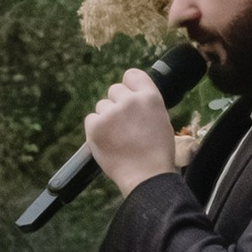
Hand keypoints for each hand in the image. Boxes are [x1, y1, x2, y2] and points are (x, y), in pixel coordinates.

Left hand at [84, 65, 180, 192]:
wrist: (147, 176)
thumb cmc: (157, 152)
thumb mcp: (160, 119)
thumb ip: (144, 104)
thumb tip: (130, 96)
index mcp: (150, 97)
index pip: (132, 75)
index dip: (129, 86)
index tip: (128, 96)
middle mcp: (130, 100)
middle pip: (114, 90)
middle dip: (117, 104)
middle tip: (125, 125)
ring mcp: (111, 113)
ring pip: (101, 106)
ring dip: (106, 117)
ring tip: (118, 137)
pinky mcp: (95, 126)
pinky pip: (91, 119)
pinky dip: (96, 129)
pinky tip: (108, 141)